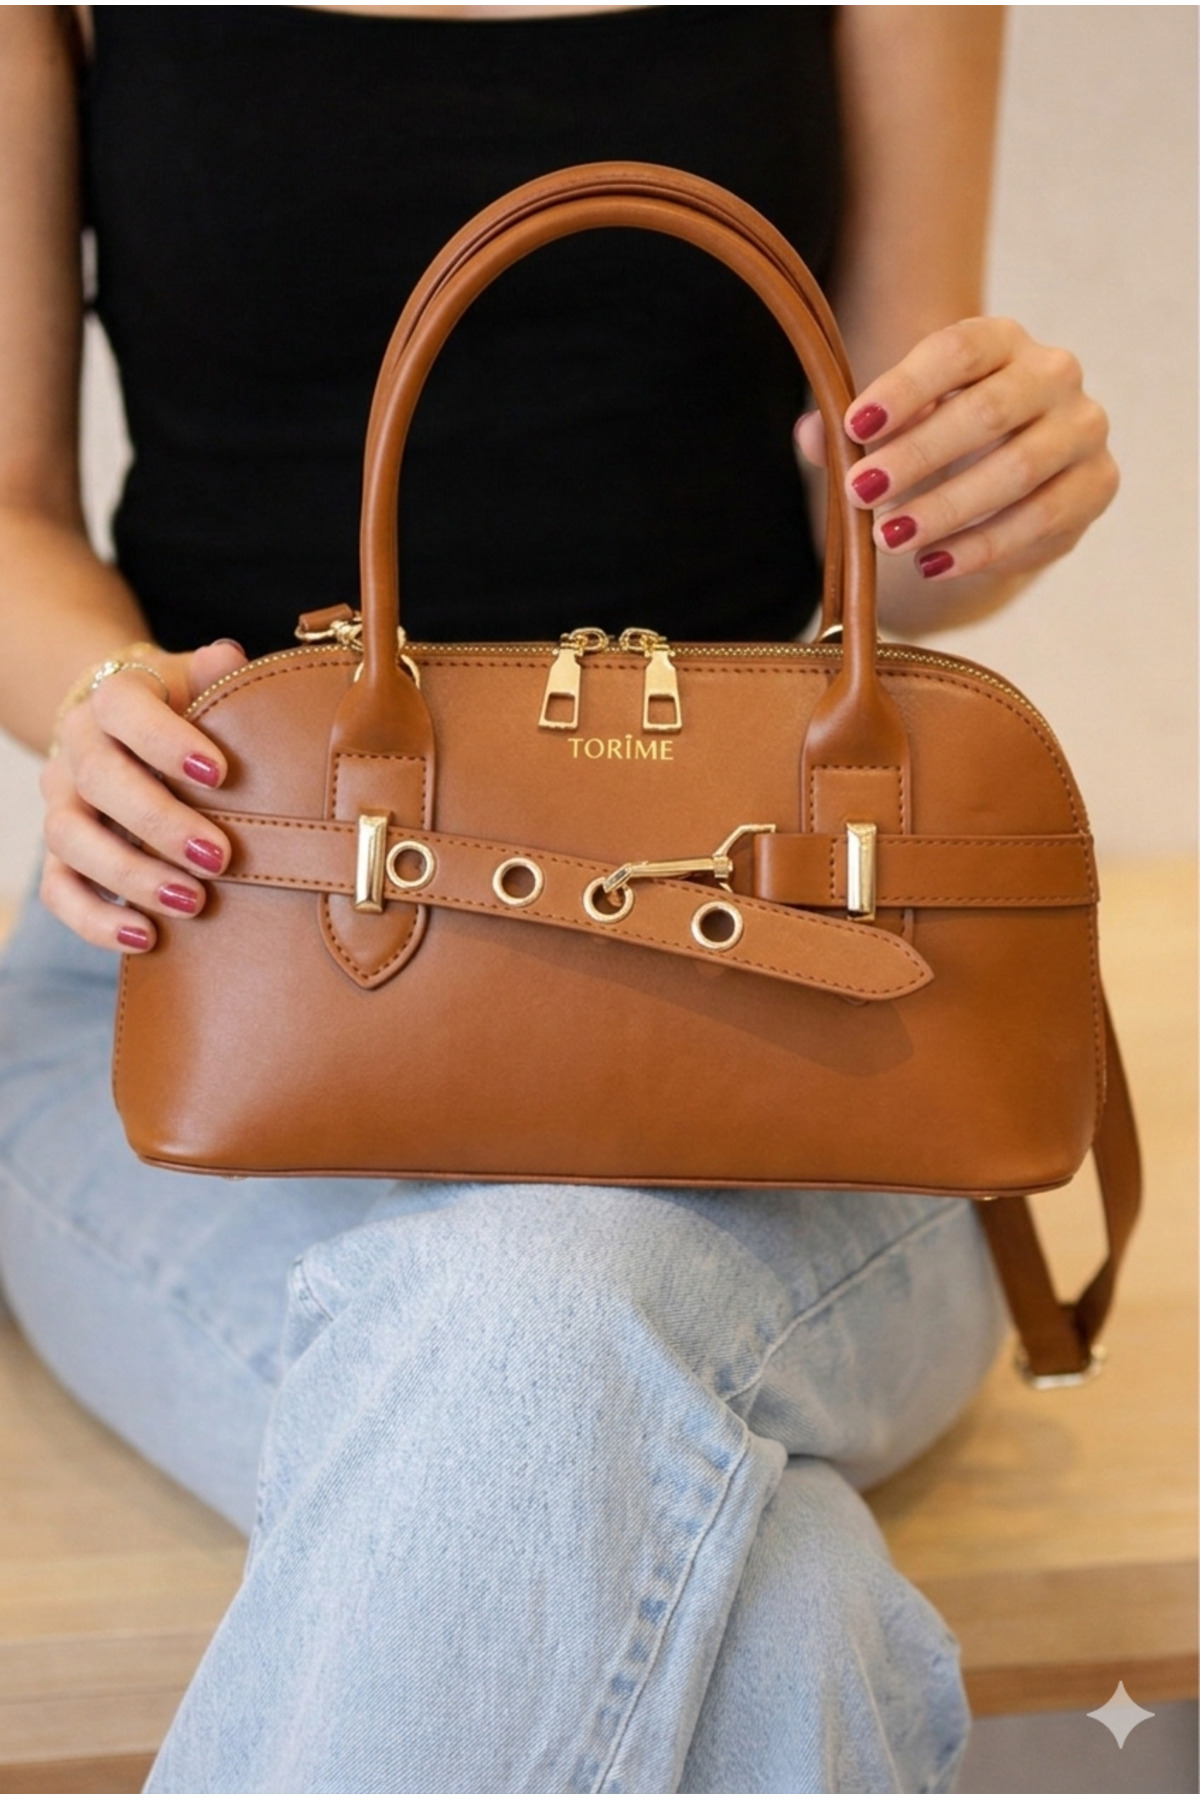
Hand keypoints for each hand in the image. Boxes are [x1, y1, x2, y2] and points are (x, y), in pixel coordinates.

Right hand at [39, 638, 247, 951]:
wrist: (130, 735)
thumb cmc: (187, 714)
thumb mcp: (204, 687)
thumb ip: (217, 677)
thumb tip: (227, 658)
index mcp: (115, 700)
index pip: (125, 708)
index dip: (166, 740)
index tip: (219, 774)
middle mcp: (78, 750)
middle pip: (99, 780)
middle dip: (159, 823)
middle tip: (219, 856)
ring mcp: (62, 805)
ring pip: (72, 838)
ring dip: (131, 875)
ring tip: (192, 901)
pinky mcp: (60, 857)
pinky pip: (60, 891)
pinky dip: (95, 920)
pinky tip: (144, 937)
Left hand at [794, 317, 1118, 586]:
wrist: (1008, 492)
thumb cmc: (940, 444)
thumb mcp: (894, 431)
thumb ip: (851, 431)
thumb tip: (810, 434)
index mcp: (1001, 340)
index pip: (957, 350)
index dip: (905, 387)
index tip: (853, 426)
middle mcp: (1053, 373)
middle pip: (988, 410)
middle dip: (917, 455)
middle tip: (859, 491)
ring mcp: (1082, 429)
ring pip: (1018, 469)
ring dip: (946, 508)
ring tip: (888, 538)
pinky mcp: (1096, 485)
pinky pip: (1040, 519)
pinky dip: (980, 547)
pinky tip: (932, 564)